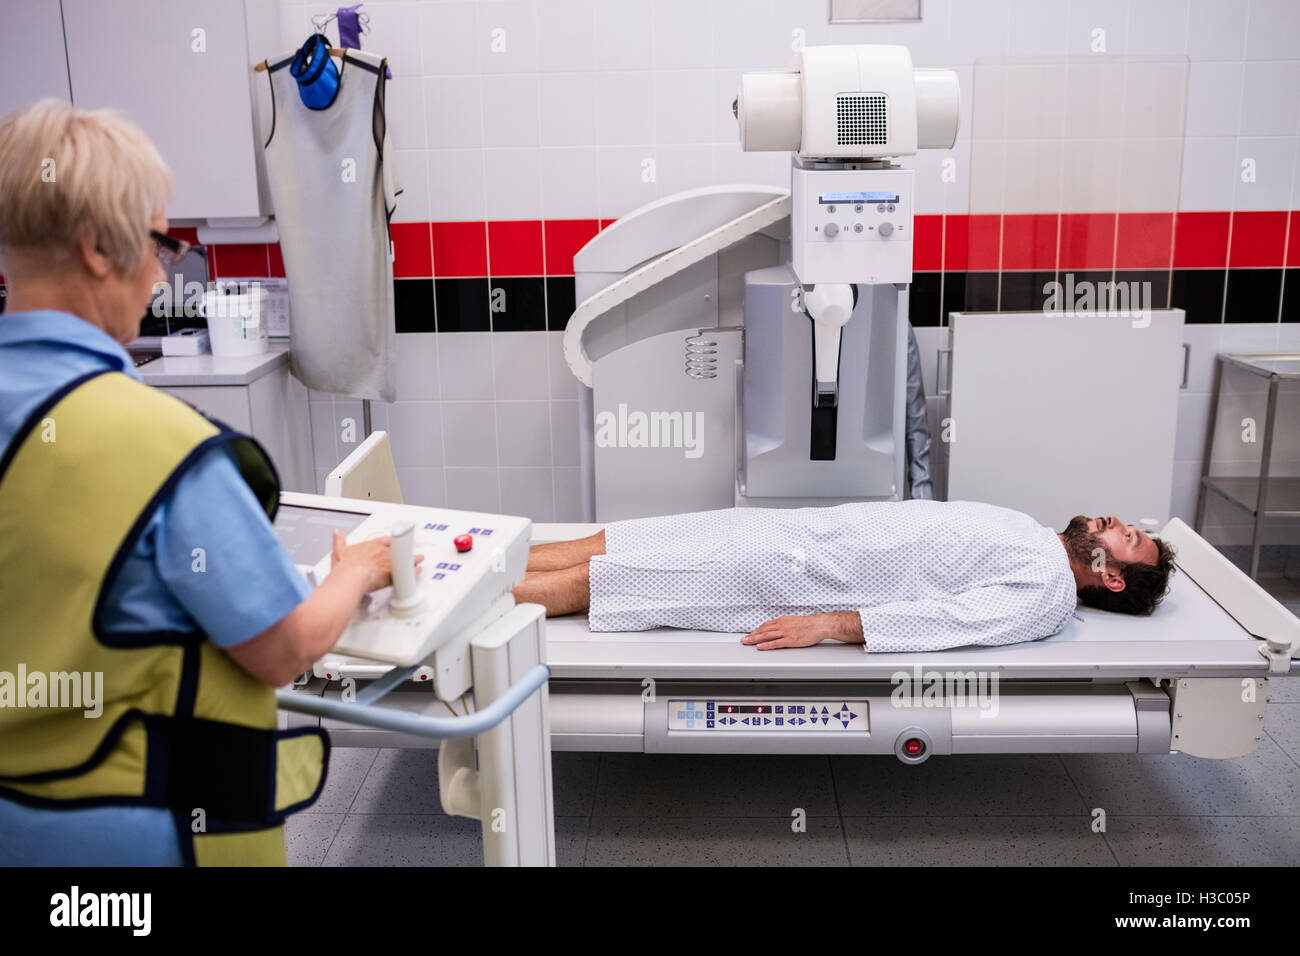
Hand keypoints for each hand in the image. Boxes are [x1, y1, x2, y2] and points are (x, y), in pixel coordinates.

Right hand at [329, 529, 423, 592]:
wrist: (352, 578)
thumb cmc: (346, 568)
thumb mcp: (339, 552)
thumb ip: (339, 541)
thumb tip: (336, 533)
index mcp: (370, 546)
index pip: (384, 540)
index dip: (390, 541)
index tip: (394, 542)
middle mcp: (381, 552)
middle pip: (398, 548)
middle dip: (404, 549)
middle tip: (410, 549)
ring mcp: (389, 563)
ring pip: (405, 558)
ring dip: (413, 559)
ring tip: (419, 559)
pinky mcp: (393, 574)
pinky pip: (406, 572)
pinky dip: (413, 572)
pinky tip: (417, 572)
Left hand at [741, 612, 863, 649]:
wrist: (819, 625)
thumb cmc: (809, 624)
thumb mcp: (794, 621)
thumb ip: (786, 625)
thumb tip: (780, 629)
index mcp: (782, 620)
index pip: (766, 625)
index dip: (757, 630)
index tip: (751, 633)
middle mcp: (781, 625)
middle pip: (763, 630)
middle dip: (752, 635)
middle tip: (743, 639)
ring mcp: (785, 633)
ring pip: (766, 636)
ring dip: (755, 639)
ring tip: (747, 642)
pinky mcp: (789, 640)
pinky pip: (775, 643)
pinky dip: (766, 645)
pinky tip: (759, 647)